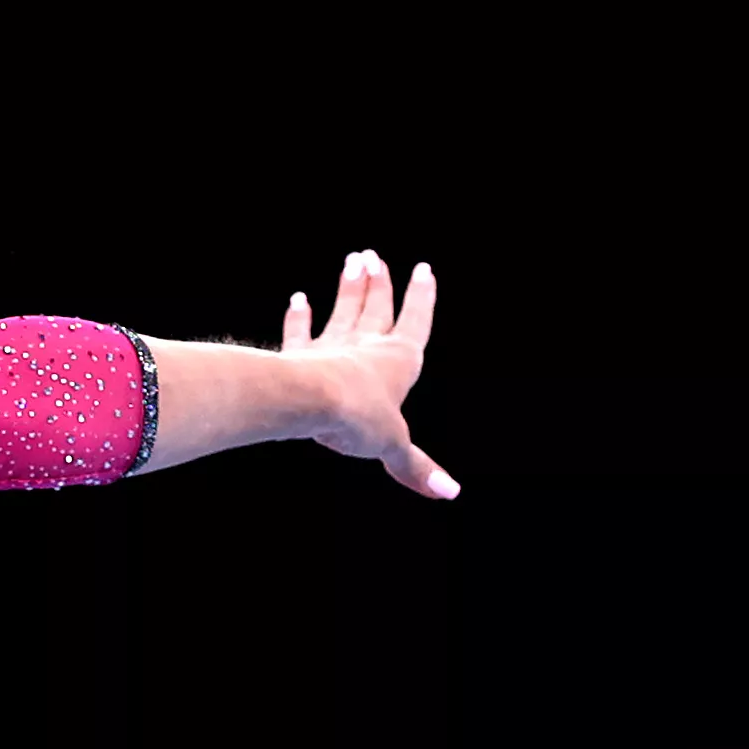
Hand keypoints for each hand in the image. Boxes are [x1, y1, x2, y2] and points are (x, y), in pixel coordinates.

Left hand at [278, 250, 457, 498]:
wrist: (308, 400)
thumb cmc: (358, 418)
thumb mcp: (393, 446)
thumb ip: (415, 467)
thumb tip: (450, 492)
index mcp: (399, 361)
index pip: (415, 322)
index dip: (421, 297)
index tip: (423, 269)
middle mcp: (367, 348)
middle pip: (377, 308)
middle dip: (379, 283)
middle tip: (374, 255)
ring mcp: (333, 348)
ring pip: (344, 311)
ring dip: (348, 287)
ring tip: (353, 260)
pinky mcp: (300, 356)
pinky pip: (301, 332)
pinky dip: (300, 316)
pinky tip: (299, 299)